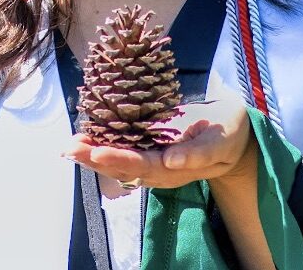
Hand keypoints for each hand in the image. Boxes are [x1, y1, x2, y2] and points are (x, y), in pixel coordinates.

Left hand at [62, 93, 255, 190]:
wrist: (233, 135)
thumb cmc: (228, 134)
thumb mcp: (221, 141)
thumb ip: (198, 153)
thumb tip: (171, 160)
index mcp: (176, 168)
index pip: (142, 165)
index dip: (118, 160)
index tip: (96, 152)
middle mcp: (160, 168)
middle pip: (123, 168)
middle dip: (95, 159)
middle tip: (70, 148)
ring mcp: (153, 160)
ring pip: (119, 163)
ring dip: (92, 155)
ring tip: (70, 145)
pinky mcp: (150, 148)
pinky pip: (123, 150)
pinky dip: (102, 145)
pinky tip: (84, 139)